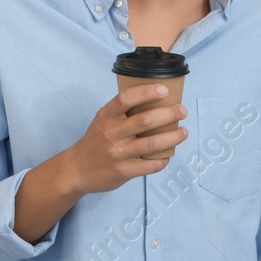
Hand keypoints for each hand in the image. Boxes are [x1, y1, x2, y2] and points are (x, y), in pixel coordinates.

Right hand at [60, 83, 188, 194]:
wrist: (78, 170)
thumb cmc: (97, 141)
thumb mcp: (103, 121)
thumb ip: (123, 112)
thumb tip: (157, 101)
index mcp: (106, 116)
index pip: (125, 99)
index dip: (146, 92)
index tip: (164, 90)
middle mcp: (112, 133)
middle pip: (145, 121)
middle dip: (169, 114)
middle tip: (182, 111)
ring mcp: (118, 153)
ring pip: (153, 144)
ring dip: (173, 137)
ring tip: (183, 132)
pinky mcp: (124, 171)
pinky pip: (150, 165)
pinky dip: (163, 159)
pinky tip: (168, 154)